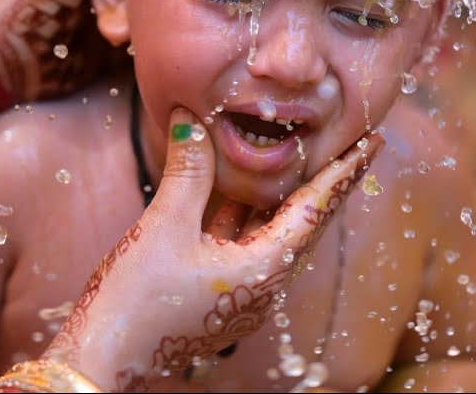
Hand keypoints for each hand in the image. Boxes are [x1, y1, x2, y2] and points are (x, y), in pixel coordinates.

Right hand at [42, 107, 383, 390]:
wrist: (102, 358)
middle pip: (302, 218)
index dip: (344, 169)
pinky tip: (238, 182)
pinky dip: (244, 210)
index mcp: (265, 269)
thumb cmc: (135, 298)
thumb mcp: (164, 226)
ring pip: (270, 229)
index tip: (373, 139)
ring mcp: (242, 291)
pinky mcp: (218, 292)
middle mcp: (264, 283)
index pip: (316, 207)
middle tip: (349, 136)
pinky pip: (242, 242)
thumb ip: (188, 171)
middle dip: (322, 176)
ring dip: (280, 191)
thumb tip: (193, 117)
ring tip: (300, 150)